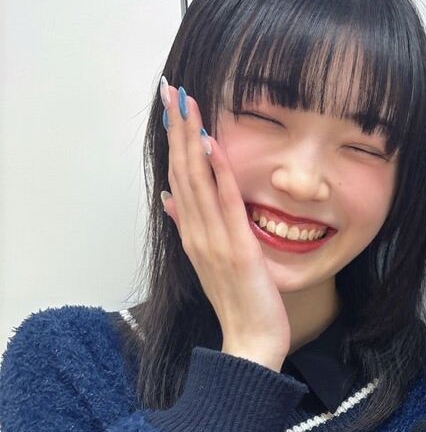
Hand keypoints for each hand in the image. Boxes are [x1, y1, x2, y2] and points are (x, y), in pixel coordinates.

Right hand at [160, 79, 289, 368]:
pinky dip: (218, 173)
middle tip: (171, 88)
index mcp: (192, 234)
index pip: (179, 176)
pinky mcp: (237, 249)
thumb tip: (170, 198)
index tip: (171, 105)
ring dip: (191, 139)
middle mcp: (197, 233)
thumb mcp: (211, 261)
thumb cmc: (239, 303)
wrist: (250, 342)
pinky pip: (224, 204)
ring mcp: (214, 241)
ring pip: (197, 180)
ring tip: (186, 102)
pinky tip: (213, 144)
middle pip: (181, 170)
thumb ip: (190, 227)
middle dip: (176, 127)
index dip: (174, 139)